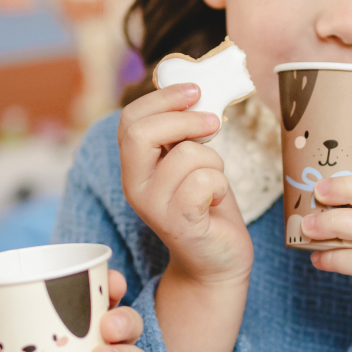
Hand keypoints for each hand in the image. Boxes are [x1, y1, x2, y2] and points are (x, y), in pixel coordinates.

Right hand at [118, 83, 252, 287]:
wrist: (216, 260)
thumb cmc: (206, 205)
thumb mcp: (188, 162)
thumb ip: (182, 133)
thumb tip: (194, 91)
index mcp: (134, 166)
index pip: (130, 119)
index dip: (163, 98)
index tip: (195, 90)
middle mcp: (135, 185)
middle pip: (142, 132)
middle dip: (185, 119)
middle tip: (214, 123)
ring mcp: (154, 207)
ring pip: (188, 154)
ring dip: (214, 162)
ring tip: (213, 182)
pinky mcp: (180, 224)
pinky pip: (205, 182)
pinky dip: (220, 185)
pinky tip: (216, 201)